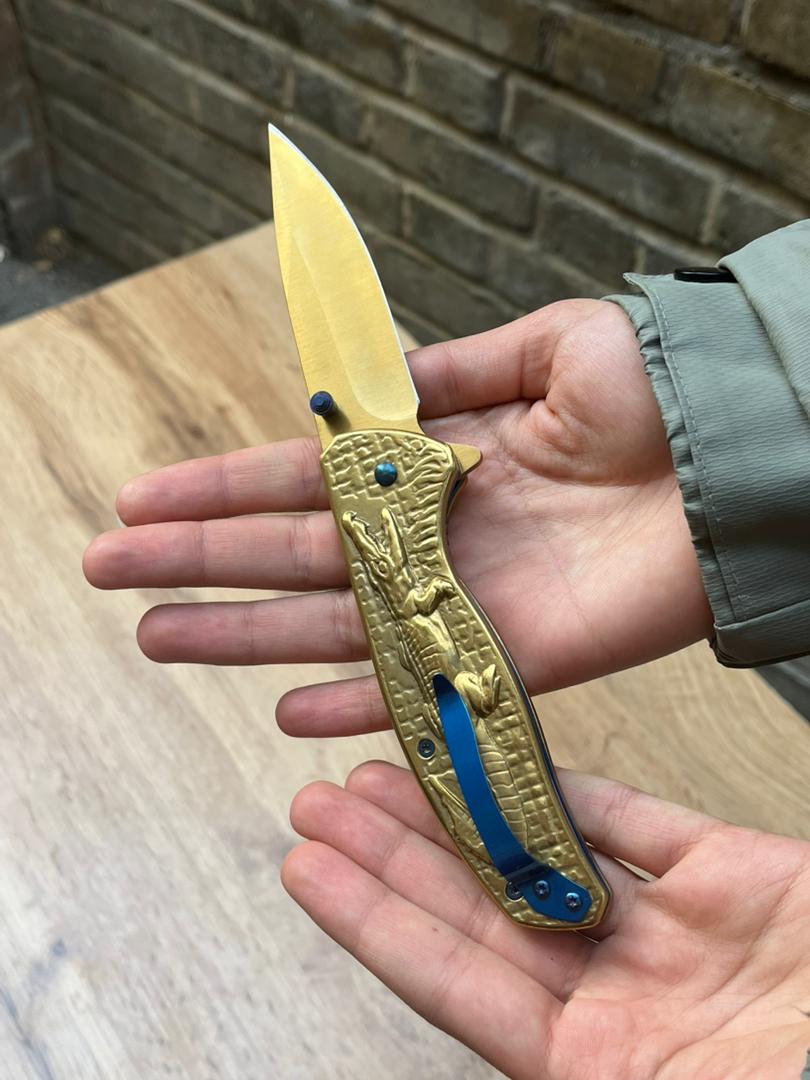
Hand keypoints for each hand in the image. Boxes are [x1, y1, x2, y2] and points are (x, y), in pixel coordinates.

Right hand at [83, 300, 712, 734]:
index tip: (143, 498)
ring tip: (154, 636)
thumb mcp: (543, 349)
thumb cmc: (647, 392)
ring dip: (240, 635)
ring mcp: (461, 600)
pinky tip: (287, 716)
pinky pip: (415, 686)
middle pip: (291, 556)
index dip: (220, 490)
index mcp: (429, 461)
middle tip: (106, 570)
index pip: (301, 479)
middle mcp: (430, 536)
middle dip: (197, 562)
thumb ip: (454, 371)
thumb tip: (376, 372)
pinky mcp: (510, 655)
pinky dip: (355, 705)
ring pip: (329, 624)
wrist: (727, 459)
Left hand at [283, 760, 809, 1078]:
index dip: (377, 924)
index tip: (312, 869)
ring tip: (388, 766)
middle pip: (485, 909)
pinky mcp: (740, 876)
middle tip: (321, 799)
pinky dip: (577, 786)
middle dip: (398, 853)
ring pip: (547, 851)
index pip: (457, 986)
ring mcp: (682, 935)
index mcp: (599, 1072)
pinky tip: (511, 757)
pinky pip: (641, 821)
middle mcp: (629, 1000)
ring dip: (469, 807)